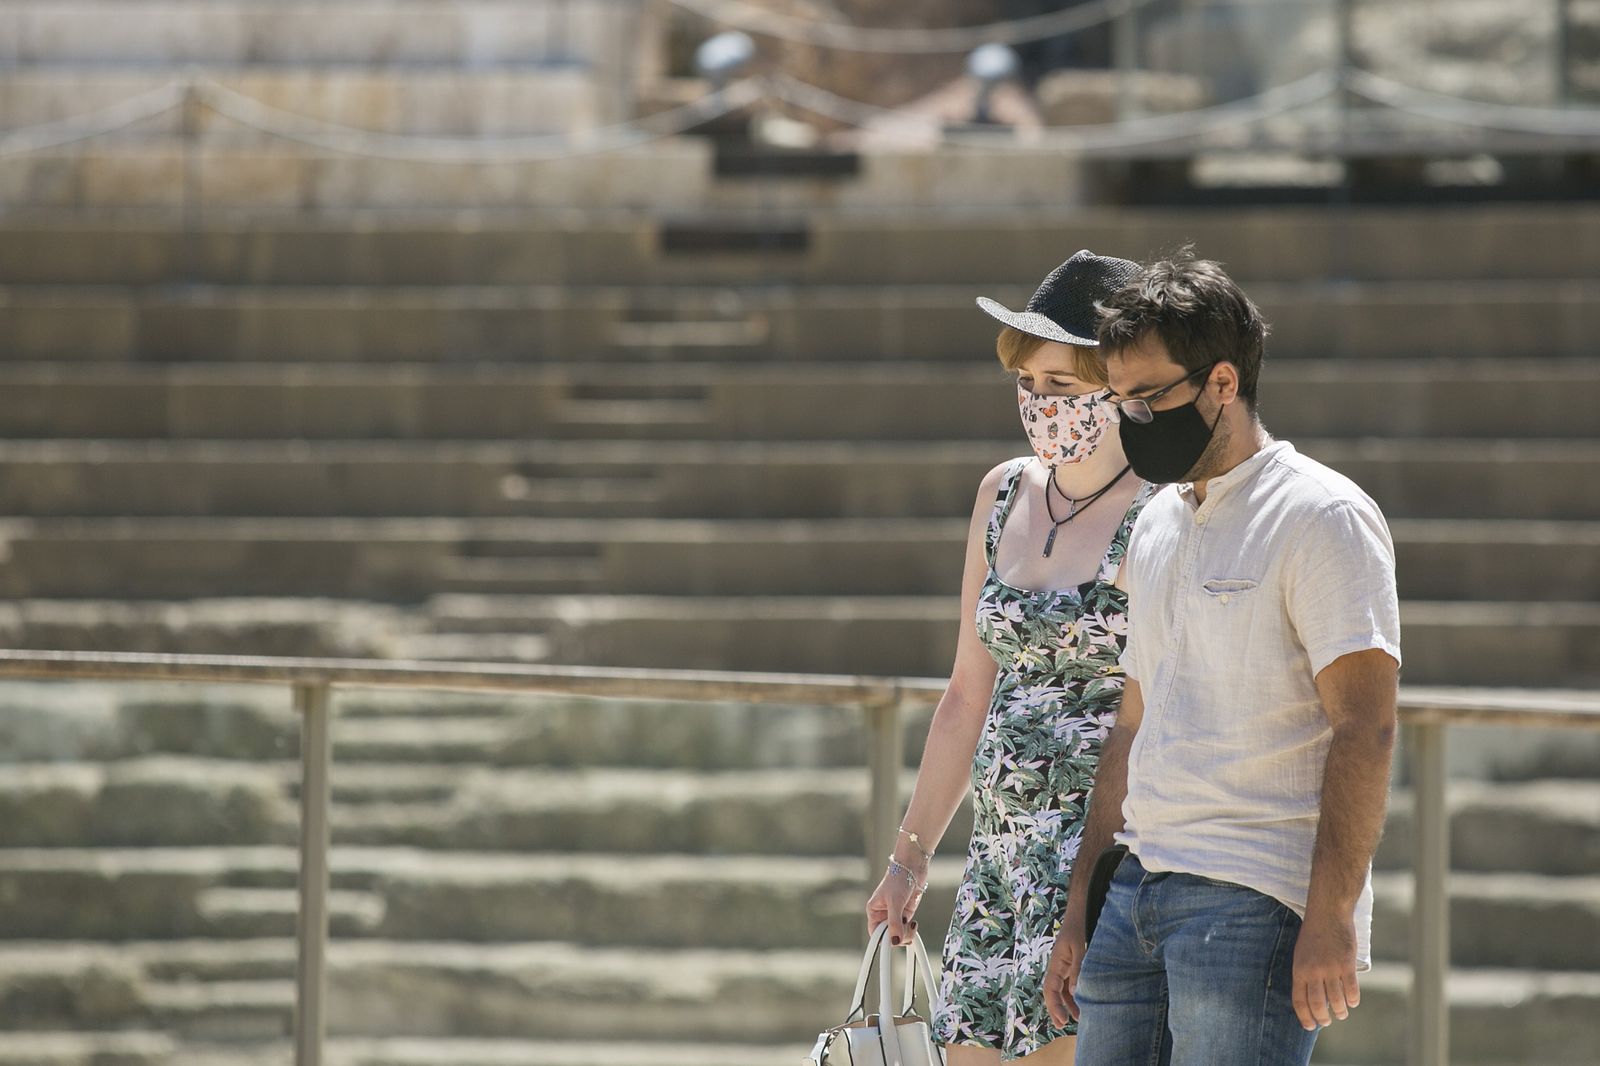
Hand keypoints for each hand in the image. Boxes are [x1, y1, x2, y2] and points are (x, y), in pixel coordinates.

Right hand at [865, 866, 923, 946]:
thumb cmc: (898, 879)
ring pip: (898, 934)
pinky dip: (911, 930)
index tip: (893, 939)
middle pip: (888, 936)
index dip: (883, 939)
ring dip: (905, 933)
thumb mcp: (895, 902)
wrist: (912, 867)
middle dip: (897, 936)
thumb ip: (894, 922)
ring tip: (910, 925)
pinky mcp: (906, 914)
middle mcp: (883, 915)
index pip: (875, 934)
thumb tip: (895, 941)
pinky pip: (906, 929)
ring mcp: (895, 915)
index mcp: (874, 911)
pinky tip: (913, 923)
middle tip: (904, 929)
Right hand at [1044, 907, 1086, 1027]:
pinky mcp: (1072, 964)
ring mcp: (1065, 965)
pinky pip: (1070, 982)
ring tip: (1076, 1018)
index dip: (1054, 1006)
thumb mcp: (1080, 948)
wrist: (1080, 912)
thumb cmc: (1078, 927)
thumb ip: (1078, 970)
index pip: (1050, 989)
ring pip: (1062, 989)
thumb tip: (1074, 993)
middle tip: (1063, 1025)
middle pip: (1053, 992)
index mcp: (1056, 963)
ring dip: (1067, 1003)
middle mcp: (1058, 966)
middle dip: (1057, 1008)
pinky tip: (1081, 1001)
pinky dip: (1073, 994)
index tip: (1062, 1020)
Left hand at [1291, 910, 1359, 1030]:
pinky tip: (1352, 1002)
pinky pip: (1351, 990)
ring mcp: (1330, 969)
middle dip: (1323, 1018)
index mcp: (1299, 969)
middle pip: (1318, 1004)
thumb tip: (1310, 997)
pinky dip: (1353, 1000)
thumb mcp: (1301, 954)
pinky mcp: (1347, 965)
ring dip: (1340, 1011)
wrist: (1327, 913)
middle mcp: (1313, 972)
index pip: (1299, 1001)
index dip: (1305, 1017)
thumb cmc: (1313, 934)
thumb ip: (1305, 974)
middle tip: (1328, 1021)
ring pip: (1336, 1000)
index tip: (1310, 1026)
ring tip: (1342, 1013)